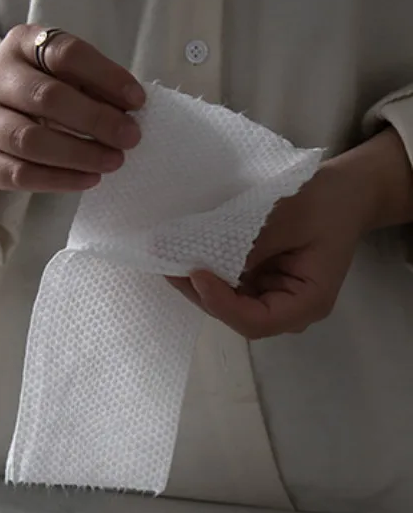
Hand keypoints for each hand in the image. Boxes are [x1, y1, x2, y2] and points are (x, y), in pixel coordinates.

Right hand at [0, 25, 145, 191]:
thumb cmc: (40, 89)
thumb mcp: (64, 73)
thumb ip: (93, 85)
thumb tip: (129, 111)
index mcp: (20, 44)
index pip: (65, 54)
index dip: (106, 76)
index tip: (137, 101)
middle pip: (46, 98)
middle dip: (96, 120)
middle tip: (130, 137)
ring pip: (29, 140)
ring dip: (79, 153)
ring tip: (114, 161)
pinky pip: (20, 173)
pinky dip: (59, 179)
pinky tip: (89, 179)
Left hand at [167, 127, 412, 338]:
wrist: (344, 190)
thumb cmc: (325, 202)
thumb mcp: (289, 219)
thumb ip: (251, 245)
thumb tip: (205, 259)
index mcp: (308, 301)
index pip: (257, 322)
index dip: (222, 304)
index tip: (196, 274)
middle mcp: (287, 308)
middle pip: (236, 315)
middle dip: (200, 293)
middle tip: (168, 265)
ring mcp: (269, 296)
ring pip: (226, 303)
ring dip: (196, 284)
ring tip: (168, 260)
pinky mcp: (257, 281)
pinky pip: (227, 284)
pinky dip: (206, 271)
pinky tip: (183, 255)